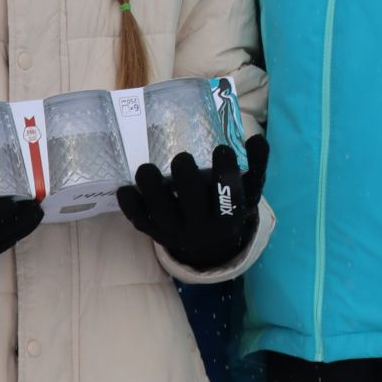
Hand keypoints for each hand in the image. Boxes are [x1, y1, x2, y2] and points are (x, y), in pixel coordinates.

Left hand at [116, 135, 268, 270]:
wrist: (209, 242)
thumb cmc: (228, 205)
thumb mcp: (248, 190)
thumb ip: (256, 165)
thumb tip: (257, 138)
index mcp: (228, 218)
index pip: (229, 198)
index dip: (226, 174)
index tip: (221, 148)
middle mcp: (202, 229)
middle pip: (193, 208)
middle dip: (186, 182)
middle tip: (182, 157)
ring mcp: (176, 232)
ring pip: (162, 214)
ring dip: (151, 191)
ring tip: (145, 168)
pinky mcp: (155, 232)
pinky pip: (141, 221)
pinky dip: (131, 206)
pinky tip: (124, 189)